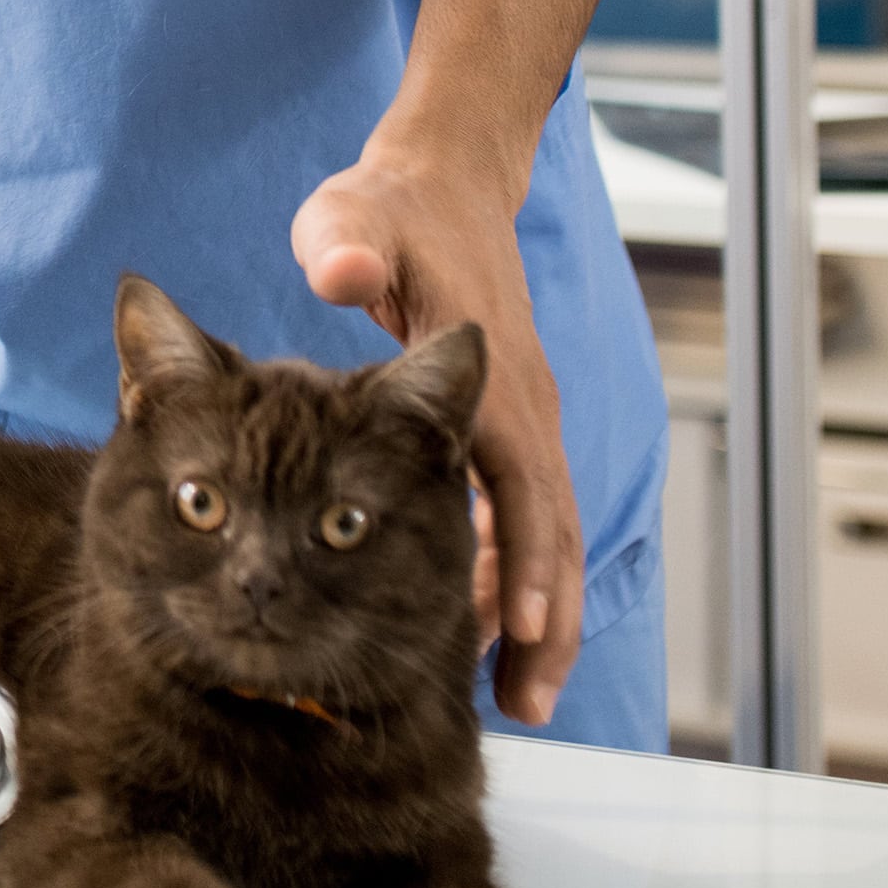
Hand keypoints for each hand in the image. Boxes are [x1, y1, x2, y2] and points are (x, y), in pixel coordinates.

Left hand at [291, 128, 580, 727]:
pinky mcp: (508, 420)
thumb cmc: (389, 208)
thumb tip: (341, 272)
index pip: (515, 480)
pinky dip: (514, 570)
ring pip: (543, 531)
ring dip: (535, 610)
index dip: (516, 557)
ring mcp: (522, 414)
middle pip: (546, 528)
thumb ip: (346, 244)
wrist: (443, 180)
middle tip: (523, 706)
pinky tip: (486, 623)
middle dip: (543, 619)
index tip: (512, 634)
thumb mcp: (353, 216)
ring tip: (516, 696)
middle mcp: (520, 403)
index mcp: (487, 372)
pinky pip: (521, 512)